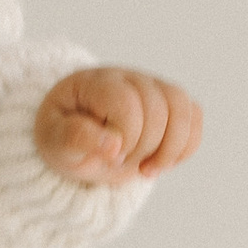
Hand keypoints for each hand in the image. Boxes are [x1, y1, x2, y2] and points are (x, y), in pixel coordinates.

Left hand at [35, 66, 202, 185]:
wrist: (79, 140)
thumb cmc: (64, 139)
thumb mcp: (54, 143)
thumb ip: (75, 139)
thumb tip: (113, 145)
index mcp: (97, 83)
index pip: (126, 102)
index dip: (124, 137)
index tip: (109, 156)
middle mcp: (129, 78)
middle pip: (157, 111)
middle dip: (142, 149)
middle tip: (120, 163)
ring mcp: (154, 87)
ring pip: (182, 111)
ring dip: (169, 150)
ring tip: (147, 170)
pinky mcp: (170, 104)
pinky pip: (194, 118)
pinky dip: (185, 147)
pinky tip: (162, 163)